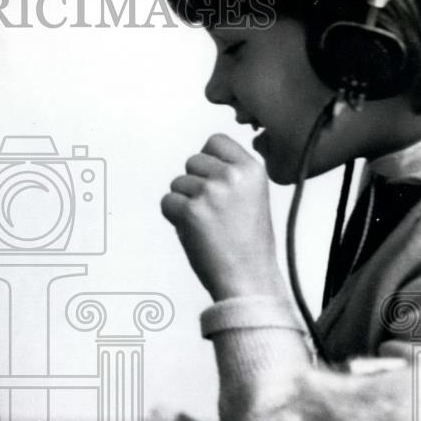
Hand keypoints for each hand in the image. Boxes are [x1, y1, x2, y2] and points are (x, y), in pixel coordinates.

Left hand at [161, 134, 284, 301]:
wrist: (248, 279)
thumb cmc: (248, 243)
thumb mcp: (253, 196)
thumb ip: (231, 174)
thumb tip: (199, 160)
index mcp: (252, 170)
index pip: (215, 141)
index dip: (209, 161)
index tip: (215, 181)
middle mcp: (232, 176)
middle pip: (192, 161)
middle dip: (195, 183)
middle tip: (212, 211)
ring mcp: (210, 192)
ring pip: (177, 183)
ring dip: (185, 202)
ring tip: (207, 224)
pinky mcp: (190, 210)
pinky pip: (167, 202)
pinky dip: (174, 217)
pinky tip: (195, 232)